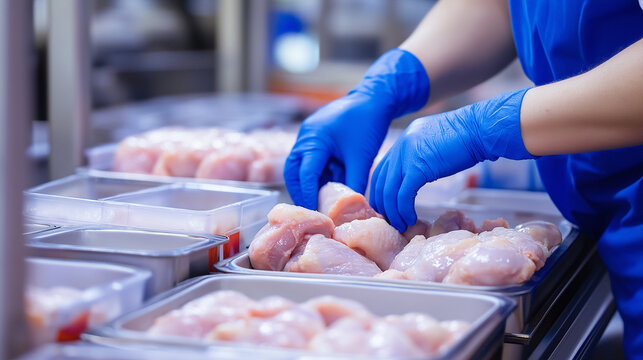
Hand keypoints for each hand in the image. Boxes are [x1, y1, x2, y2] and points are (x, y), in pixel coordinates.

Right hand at [284, 49, 429, 209]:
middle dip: (299, 191)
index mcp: (314, 139)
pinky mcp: (316, 137)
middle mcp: (306, 137)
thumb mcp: (362, 158)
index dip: (308, 195)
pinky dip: (317, 175)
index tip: (314, 213)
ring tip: (318, 202)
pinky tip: (327, 187)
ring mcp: (309, 136)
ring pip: (299, 167)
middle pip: (293, 171)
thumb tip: (351, 208)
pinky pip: (311, 160)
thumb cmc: (368, 123)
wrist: (374, 98)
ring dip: (307, 184)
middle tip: (309, 210)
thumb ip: (354, 183)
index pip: (305, 174)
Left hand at [369, 88, 534, 231]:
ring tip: (401, 225)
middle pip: (380, 181)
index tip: (385, 207)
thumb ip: (422, 156)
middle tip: (390, 220)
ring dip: (393, 212)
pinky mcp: (418, 167)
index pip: (381, 169)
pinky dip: (404, 210)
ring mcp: (407, 155)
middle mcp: (400, 146)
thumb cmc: (468, 137)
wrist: (480, 130)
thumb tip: (418, 174)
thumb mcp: (436, 144)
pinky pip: (403, 194)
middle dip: (382, 204)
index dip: (380, 191)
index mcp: (404, 140)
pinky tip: (411, 219)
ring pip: (389, 190)